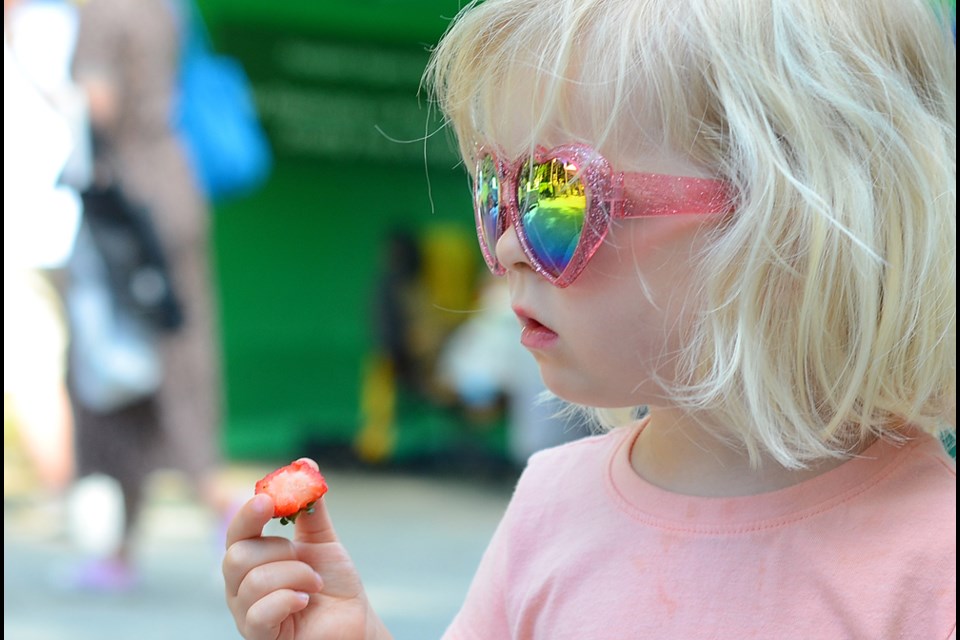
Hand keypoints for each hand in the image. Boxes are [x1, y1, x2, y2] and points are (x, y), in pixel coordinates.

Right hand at [223, 460, 391, 639]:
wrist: (353, 621)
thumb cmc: (333, 584)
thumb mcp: (322, 540)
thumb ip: (310, 508)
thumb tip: (306, 464)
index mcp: (251, 559)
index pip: (236, 532)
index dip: (248, 515)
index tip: (268, 501)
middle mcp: (240, 585)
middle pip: (236, 556)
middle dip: (281, 553)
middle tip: (306, 560)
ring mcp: (246, 612)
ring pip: (254, 581)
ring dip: (295, 576)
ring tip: (314, 584)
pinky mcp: (258, 636)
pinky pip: (259, 613)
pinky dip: (288, 600)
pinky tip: (304, 601)